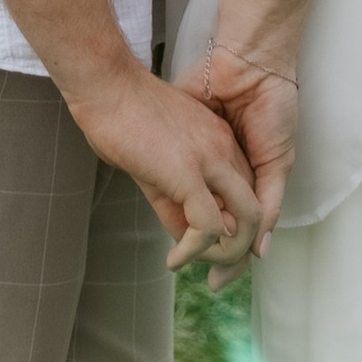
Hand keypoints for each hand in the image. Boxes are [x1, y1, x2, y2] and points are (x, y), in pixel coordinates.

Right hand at [70, 62, 259, 270]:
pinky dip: (194, 253)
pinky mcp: (190, 174)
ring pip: (244, 224)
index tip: (211, 249)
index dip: (233, 228)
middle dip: (240, 251)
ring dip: (225, 257)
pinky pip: (209, 229)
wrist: (107, 86)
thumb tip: (181, 237)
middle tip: (218, 275)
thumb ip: (174, 197)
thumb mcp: (158, 159)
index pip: (245, 194)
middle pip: (254, 212)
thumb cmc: (122, 114)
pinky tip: (174, 259)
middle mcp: (225, 150)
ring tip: (197, 268)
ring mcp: (211, 161)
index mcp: (220, 141)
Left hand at [178, 36, 299, 258]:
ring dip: (184, 226)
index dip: (229, 251)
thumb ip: (268, 202)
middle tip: (201, 278)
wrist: (248, 59)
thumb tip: (260, 251)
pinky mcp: (178, 135)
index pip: (236, 222)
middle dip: (206, 249)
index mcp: (246, 174)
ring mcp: (197, 154)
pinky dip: (165, 194)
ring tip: (181, 256)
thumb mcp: (277, 160)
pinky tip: (164, 218)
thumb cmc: (272, 106)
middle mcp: (220, 169)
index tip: (218, 279)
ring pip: (185, 200)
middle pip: (209, 218)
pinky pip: (167, 170)